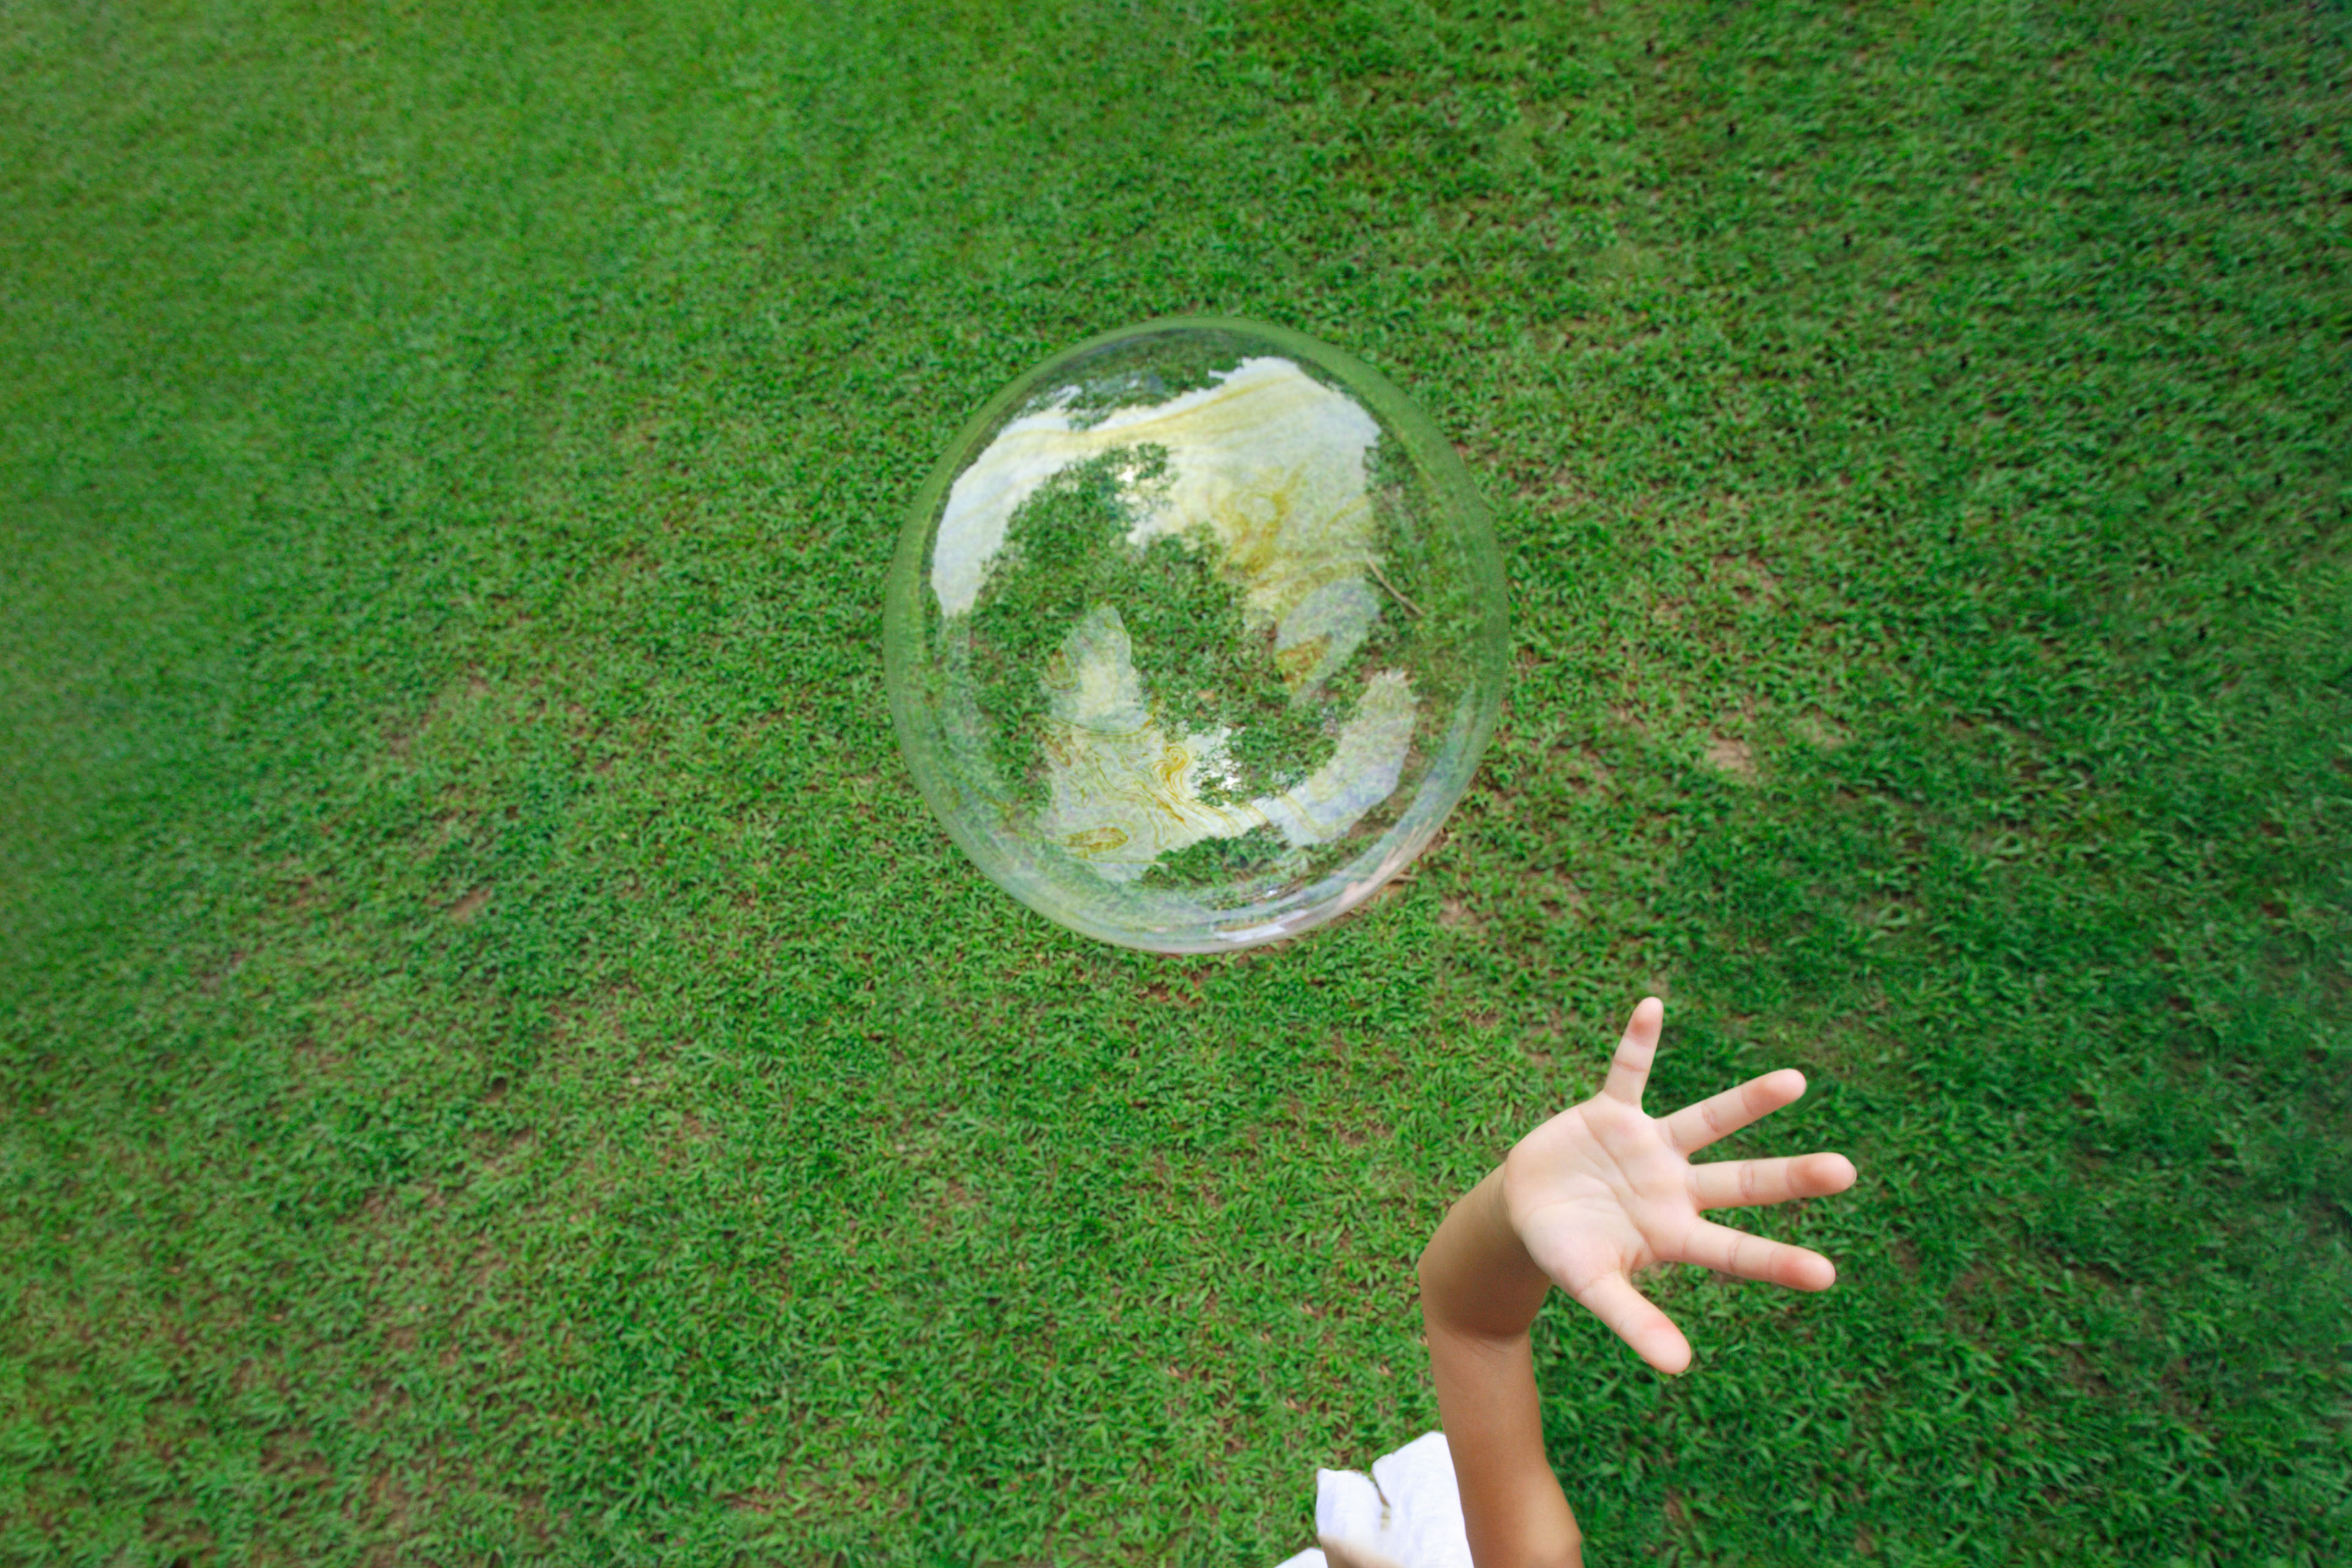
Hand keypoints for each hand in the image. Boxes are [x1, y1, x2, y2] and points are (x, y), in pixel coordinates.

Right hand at [1501, 997, 1856, 1373]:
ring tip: (1799, 1082)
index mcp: (1674, 1235)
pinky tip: (1653, 1007)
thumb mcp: (1594, 1287)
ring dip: (1747, 1101)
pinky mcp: (1611, 1114)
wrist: (1523, 1213)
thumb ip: (1634, 1321)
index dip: (1776, 1261)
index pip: (1735, 1250)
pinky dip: (1637, 1043)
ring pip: (1708, 1120)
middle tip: (1847, 1172)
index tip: (1827, 1274)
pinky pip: (1627, 1072)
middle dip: (1790, 1177)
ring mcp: (1648, 1147)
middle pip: (1742, 1181)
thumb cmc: (1565, 1255)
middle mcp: (1675, 1187)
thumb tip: (1680, 1367)